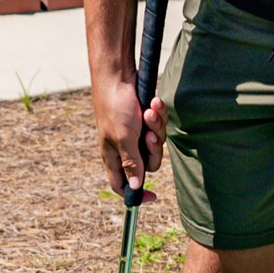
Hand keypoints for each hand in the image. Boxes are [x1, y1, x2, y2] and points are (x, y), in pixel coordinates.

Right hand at [93, 74, 164, 197]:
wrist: (118, 75)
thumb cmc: (115, 106)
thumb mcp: (123, 137)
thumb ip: (131, 162)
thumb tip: (135, 187)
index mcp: (113, 155)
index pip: (122, 184)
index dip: (136, 194)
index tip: (153, 197)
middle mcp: (125, 147)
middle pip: (149, 164)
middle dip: (153, 149)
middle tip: (148, 135)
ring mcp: (136, 133)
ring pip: (157, 143)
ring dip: (157, 127)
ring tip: (149, 111)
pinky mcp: (145, 120)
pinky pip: (160, 126)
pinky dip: (159, 115)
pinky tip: (154, 102)